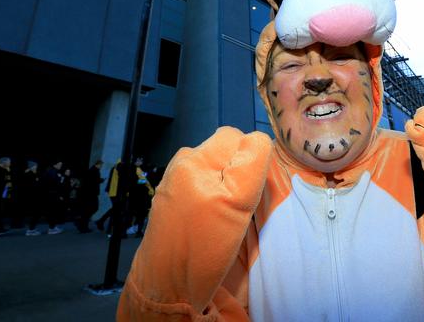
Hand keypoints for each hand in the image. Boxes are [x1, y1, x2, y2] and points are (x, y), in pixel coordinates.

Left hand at [128, 127, 272, 311]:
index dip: (257, 160)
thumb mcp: (239, 206)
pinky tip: (207, 210)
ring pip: (216, 157)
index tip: (252, 187)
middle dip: (239, 165)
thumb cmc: (205, 251)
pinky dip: (209, 184)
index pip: (248, 139)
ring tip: (221, 207)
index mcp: (202, 161)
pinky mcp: (169, 186)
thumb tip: (258, 142)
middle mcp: (187, 160)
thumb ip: (251, 164)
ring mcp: (175, 172)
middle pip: (229, 143)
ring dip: (224, 174)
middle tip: (238, 200)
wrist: (165, 283)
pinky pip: (200, 172)